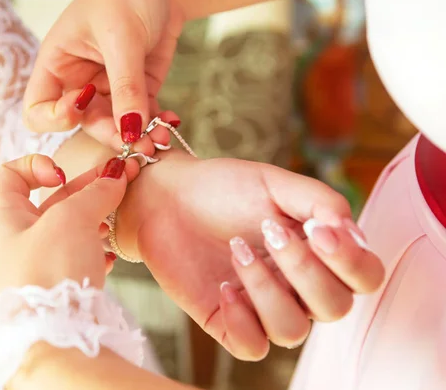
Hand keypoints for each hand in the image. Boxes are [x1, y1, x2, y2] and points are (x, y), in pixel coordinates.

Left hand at [0, 154, 129, 301]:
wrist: (48, 341)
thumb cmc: (45, 274)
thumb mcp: (70, 220)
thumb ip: (94, 193)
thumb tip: (115, 176)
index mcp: (5, 218)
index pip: (11, 175)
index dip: (37, 165)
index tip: (63, 174)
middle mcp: (17, 240)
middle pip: (51, 202)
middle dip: (85, 191)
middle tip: (118, 182)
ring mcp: (36, 265)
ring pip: (68, 231)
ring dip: (93, 222)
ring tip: (111, 224)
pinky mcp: (55, 289)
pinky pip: (76, 260)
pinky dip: (94, 253)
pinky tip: (107, 258)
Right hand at [22, 0, 184, 152]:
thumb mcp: (122, 38)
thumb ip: (125, 85)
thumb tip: (129, 131)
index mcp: (58, 64)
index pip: (38, 109)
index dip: (55, 118)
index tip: (82, 103)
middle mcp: (79, 82)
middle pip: (85, 124)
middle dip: (111, 135)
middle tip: (138, 141)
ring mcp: (109, 89)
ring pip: (115, 127)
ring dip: (137, 136)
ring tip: (159, 138)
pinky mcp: (137, 90)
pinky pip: (141, 117)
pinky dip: (154, 124)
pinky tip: (168, 123)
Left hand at [117, 151, 384, 359]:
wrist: (168, 198)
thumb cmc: (224, 188)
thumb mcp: (275, 183)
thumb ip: (320, 201)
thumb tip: (350, 232)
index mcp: (318, 254)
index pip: (364, 277)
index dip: (351, 262)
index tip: (318, 231)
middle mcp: (297, 287)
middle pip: (334, 308)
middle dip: (304, 270)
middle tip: (269, 231)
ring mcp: (263, 307)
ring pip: (293, 331)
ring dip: (267, 291)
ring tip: (236, 251)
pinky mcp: (227, 322)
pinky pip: (253, 348)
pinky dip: (242, 321)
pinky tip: (223, 287)